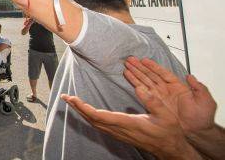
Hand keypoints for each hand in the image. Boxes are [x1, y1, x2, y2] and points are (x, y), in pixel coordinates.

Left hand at [62, 87, 200, 159]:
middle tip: (66, 96)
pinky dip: (89, 116)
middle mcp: (120, 129)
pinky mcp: (119, 134)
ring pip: (94, 123)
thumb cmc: (168, 132)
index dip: (85, 108)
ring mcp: (118, 133)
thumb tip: (142, 88)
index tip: (74, 99)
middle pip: (92, 119)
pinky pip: (99, 126)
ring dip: (81, 112)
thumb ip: (154, 102)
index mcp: (128, 123)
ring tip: (71, 101)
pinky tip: (84, 110)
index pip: (101, 116)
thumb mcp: (166, 115)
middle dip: (77, 108)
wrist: (169, 149)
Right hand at [123, 57, 216, 133]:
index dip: (153, 66)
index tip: (143, 60)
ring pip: (145, 82)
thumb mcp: (205, 100)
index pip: (163, 73)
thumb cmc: (202, 117)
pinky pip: (143, 92)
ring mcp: (159, 97)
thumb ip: (199, 87)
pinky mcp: (154, 105)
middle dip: (140, 67)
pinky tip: (129, 78)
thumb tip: (190, 76)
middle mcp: (166, 90)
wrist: (196, 132)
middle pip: (151, 76)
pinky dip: (135, 84)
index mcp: (178, 87)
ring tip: (126, 66)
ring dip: (135, 74)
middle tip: (129, 60)